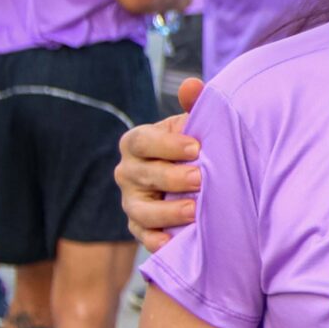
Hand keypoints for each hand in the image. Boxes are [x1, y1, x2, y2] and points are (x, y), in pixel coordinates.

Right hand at [118, 77, 203, 250]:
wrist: (190, 179)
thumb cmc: (191, 147)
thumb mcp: (192, 125)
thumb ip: (194, 105)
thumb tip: (191, 84)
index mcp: (137, 143)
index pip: (142, 141)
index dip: (167, 145)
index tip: (197, 147)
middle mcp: (128, 172)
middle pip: (142, 175)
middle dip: (172, 178)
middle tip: (201, 178)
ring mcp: (131, 202)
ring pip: (140, 210)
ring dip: (167, 212)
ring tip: (195, 211)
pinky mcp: (139, 228)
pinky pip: (142, 237)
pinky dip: (156, 241)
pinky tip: (172, 243)